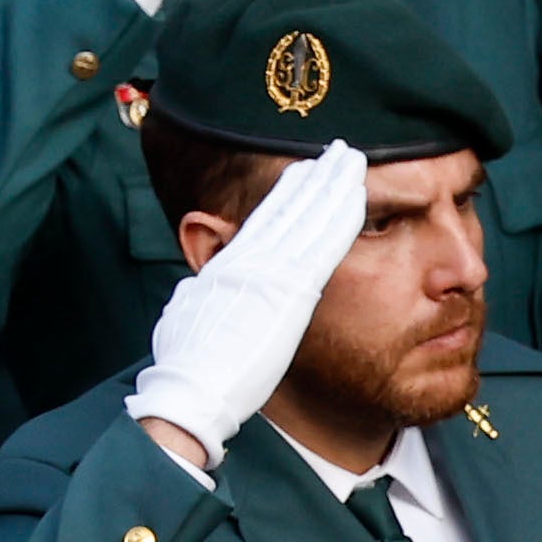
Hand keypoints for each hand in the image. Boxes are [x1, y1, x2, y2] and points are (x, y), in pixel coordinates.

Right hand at [129, 139, 365, 457]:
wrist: (191, 389)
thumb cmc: (185, 366)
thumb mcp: (184, 316)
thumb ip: (198, 295)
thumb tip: (198, 286)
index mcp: (225, 266)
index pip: (263, 219)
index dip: (287, 192)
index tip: (304, 171)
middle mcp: (249, 260)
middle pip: (290, 207)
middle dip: (316, 177)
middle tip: (337, 152)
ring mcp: (271, 272)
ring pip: (310, 217)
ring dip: (333, 185)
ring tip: (352, 160)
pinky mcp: (292, 291)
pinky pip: (324, 244)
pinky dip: (340, 216)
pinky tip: (356, 195)